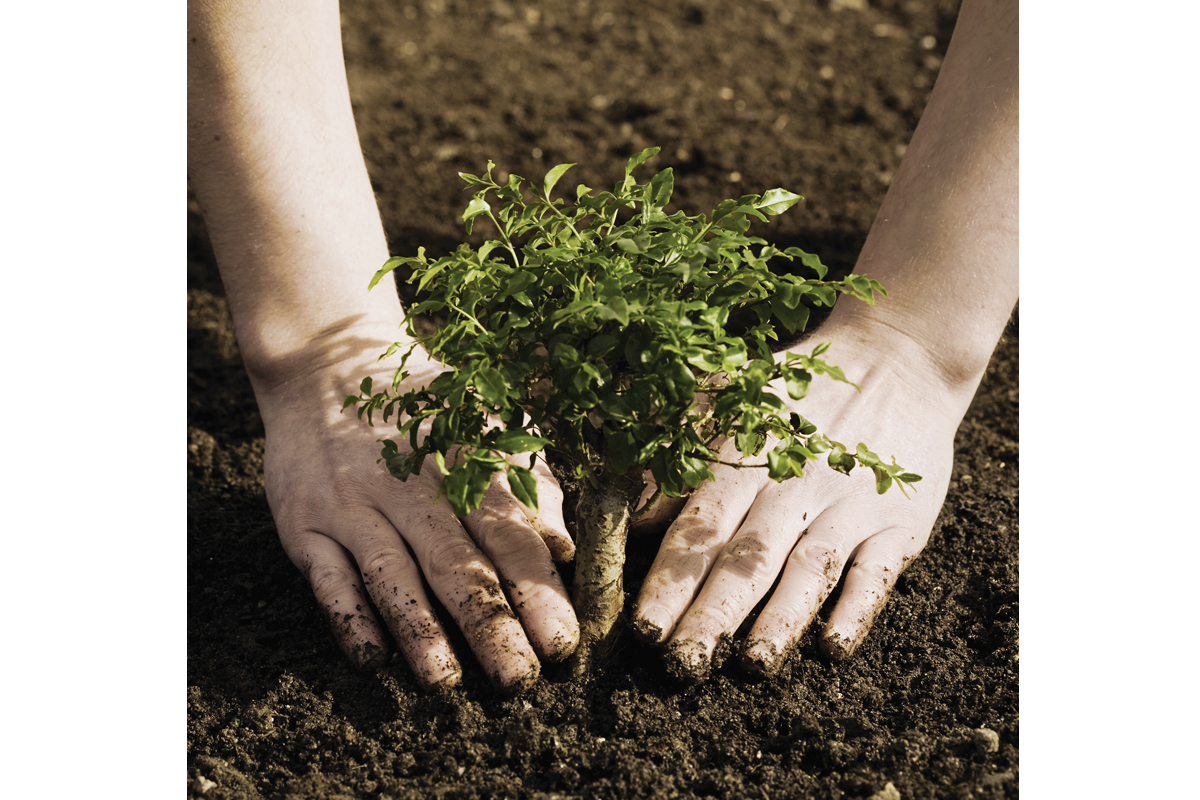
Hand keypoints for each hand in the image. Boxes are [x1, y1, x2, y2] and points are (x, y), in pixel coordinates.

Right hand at [255, 323, 577, 691]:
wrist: (326, 364)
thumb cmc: (426, 408)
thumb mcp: (485, 424)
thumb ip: (527, 485)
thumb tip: (564, 549)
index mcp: (464, 462)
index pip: (508, 533)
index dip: (537, 589)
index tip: (563, 642)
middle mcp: (409, 485)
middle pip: (455, 562)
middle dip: (489, 624)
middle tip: (518, 680)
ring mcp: (352, 503)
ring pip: (390, 572)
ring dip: (419, 629)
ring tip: (446, 682)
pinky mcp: (304, 522)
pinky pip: (326, 575)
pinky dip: (347, 616)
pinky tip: (370, 658)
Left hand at [631, 323, 965, 680]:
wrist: (897, 358)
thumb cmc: (793, 390)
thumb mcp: (726, 400)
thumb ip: (675, 454)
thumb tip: (630, 514)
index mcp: (743, 461)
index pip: (700, 530)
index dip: (671, 579)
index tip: (643, 628)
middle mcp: (794, 488)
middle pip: (747, 560)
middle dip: (712, 614)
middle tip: (683, 665)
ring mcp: (848, 508)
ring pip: (807, 570)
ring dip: (780, 620)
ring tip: (752, 665)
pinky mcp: (897, 524)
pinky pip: (877, 573)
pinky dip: (857, 610)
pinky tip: (834, 647)